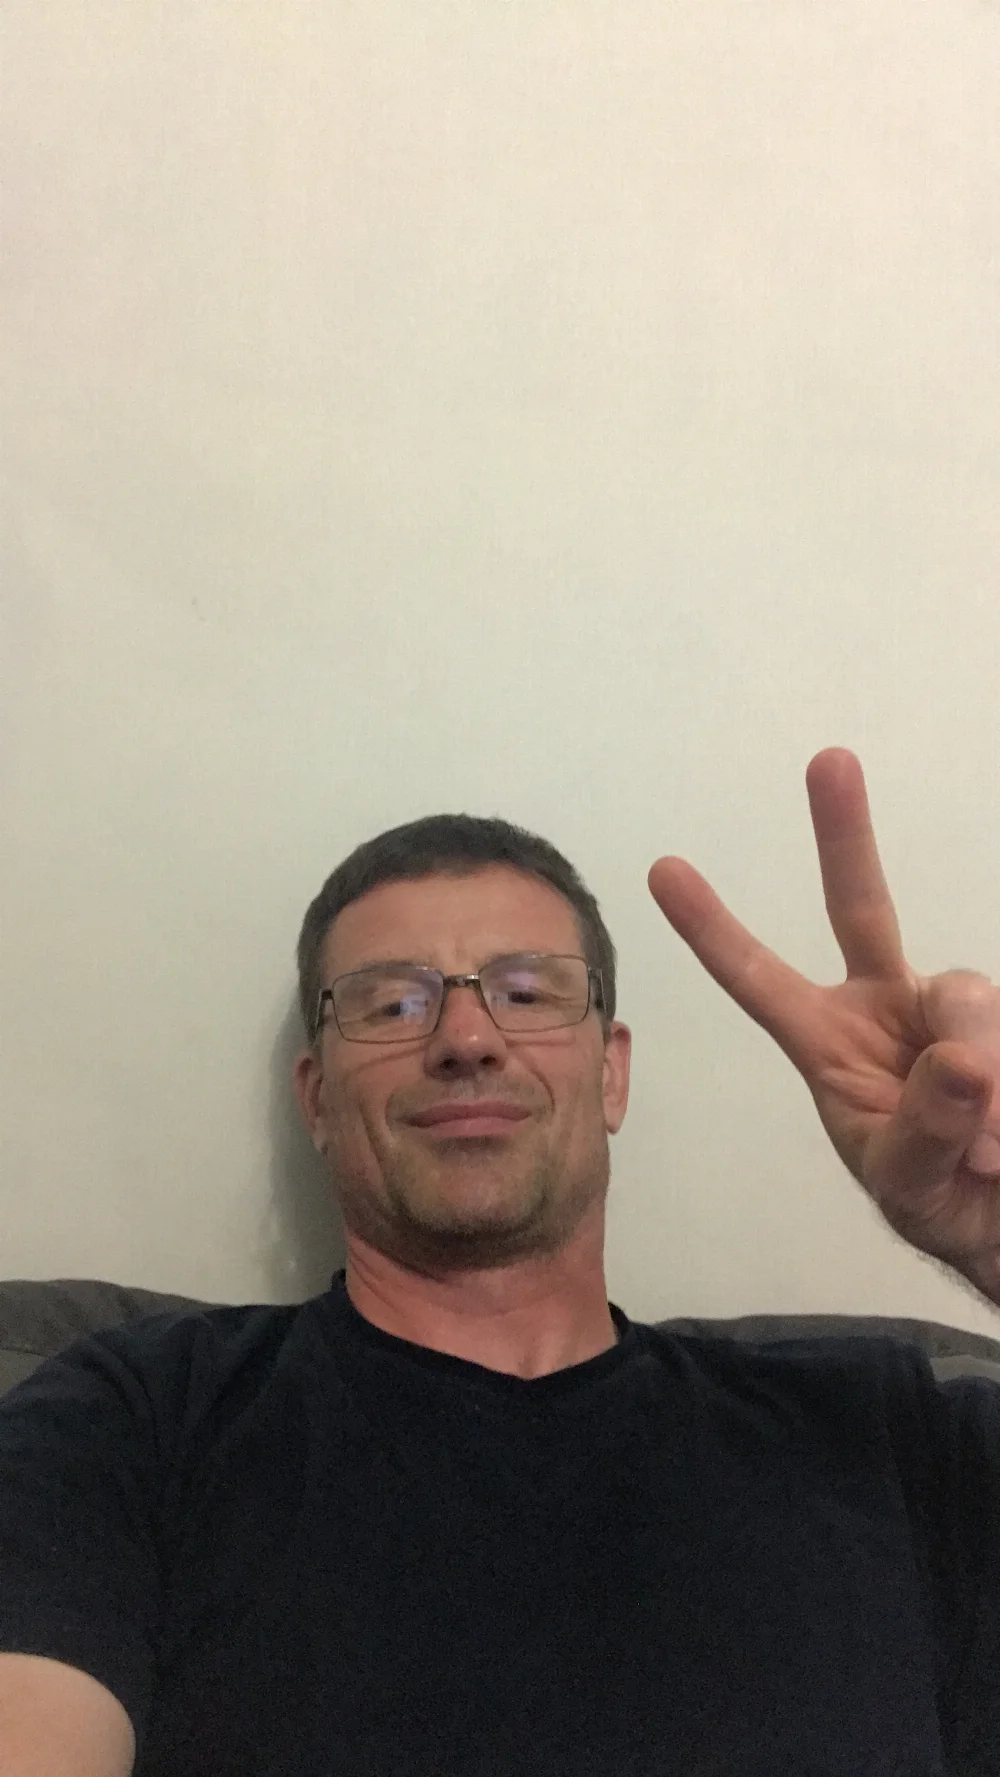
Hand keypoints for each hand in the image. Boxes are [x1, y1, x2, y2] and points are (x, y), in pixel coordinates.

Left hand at [647, 749, 999, 1303]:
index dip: (714, 930)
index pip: (761, 980)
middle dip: (843, 835)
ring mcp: (952, 1010)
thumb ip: (926, 1129)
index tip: (663, 870)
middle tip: (826, 761)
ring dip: (980, 1079)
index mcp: (829, 1043)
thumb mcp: (912, 1183)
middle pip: (860, 908)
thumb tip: (960, 1061)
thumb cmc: (940, 1200)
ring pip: (965, 1000)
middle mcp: (888, 1007)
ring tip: (989, 1157)